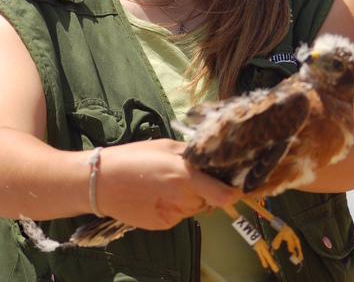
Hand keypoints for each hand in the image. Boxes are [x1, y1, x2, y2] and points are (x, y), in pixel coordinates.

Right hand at [96, 139, 241, 229]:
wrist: (101, 183)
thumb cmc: (132, 157)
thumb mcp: (165, 145)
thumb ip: (191, 154)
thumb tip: (210, 157)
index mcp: (185, 175)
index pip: (224, 194)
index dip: (233, 190)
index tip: (235, 184)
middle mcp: (182, 198)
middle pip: (209, 199)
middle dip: (206, 188)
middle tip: (188, 175)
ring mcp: (172, 215)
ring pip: (194, 207)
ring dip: (190, 197)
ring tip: (167, 183)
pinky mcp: (163, 225)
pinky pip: (179, 215)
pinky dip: (175, 206)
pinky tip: (157, 195)